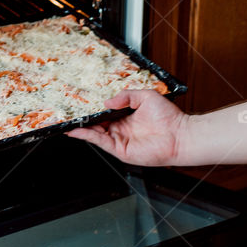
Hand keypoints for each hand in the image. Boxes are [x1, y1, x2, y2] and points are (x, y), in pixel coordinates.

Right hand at [66, 90, 188, 165]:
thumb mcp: (144, 96)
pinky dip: (88, 137)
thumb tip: (107, 102)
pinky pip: (101, 142)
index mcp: (126, 118)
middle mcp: (121, 130)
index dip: (93, 111)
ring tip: (67, 122)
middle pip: (97, 125)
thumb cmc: (168, 116)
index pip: (105, 114)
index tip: (80, 105)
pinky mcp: (121, 150)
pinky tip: (77, 131)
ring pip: (96, 134)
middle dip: (83, 120)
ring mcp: (120, 140)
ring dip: (81, 128)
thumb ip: (126, 96)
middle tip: (68, 114)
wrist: (180, 134)